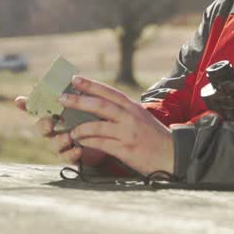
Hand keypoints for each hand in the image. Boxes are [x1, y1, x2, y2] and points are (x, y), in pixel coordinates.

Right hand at [14, 94, 105, 167]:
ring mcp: (61, 143)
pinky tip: (78, 150)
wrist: (109, 139)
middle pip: (41, 127)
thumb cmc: (95, 118)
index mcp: (56, 113)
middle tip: (50, 122)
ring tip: (68, 136)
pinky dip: (71, 153)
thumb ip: (78, 95)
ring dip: (59, 140)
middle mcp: (55, 129)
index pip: (37, 108)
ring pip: (54, 143)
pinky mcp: (71, 156)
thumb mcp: (88, 104)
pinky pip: (67, 157)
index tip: (19, 100)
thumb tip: (73, 78)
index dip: (26, 105)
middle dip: (43, 125)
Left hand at [60, 75, 174, 176]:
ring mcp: (127, 133)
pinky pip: (101, 144)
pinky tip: (80, 143)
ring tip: (70, 131)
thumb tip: (101, 105)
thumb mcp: (141, 118)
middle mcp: (130, 117)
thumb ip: (123, 111)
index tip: (74, 79)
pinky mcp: (125, 149)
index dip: (90, 85)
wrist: (172, 154)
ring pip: (97, 126)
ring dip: (80, 128)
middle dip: (79, 100)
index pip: (109, 92)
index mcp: (132, 107)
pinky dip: (88, 142)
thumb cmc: (154, 136)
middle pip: (100, 105)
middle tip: (61, 98)